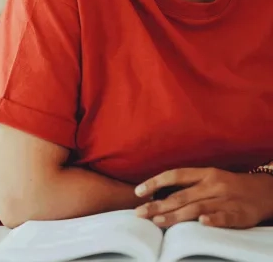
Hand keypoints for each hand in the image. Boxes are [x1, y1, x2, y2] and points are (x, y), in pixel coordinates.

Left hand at [133, 168, 272, 228]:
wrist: (264, 192)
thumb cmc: (228, 186)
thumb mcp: (208, 178)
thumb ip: (186, 185)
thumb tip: (155, 194)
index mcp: (204, 173)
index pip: (174, 175)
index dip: (155, 182)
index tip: (137, 192)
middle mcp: (213, 185)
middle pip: (181, 196)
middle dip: (158, 205)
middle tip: (139, 213)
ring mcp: (226, 199)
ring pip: (197, 208)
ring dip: (176, 216)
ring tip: (157, 221)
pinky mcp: (240, 213)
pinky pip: (225, 217)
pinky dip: (214, 220)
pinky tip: (202, 223)